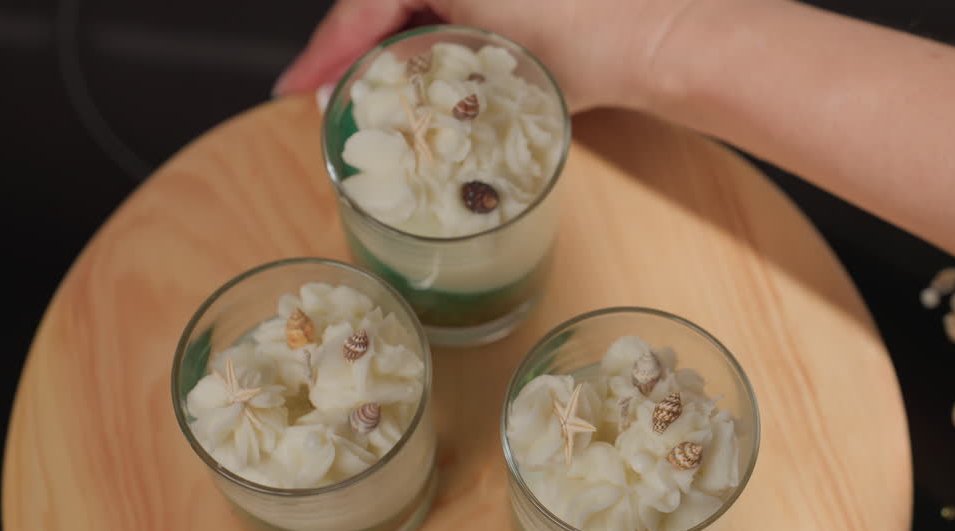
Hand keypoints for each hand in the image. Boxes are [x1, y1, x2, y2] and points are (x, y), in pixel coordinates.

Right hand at [273, 0, 690, 112]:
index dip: (324, 52)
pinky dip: (431, 33)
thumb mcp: (481, 60)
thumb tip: (351, 84)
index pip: (361, 6)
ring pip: (415, 3)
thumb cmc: (588, 43)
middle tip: (329, 97)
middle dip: (354, 49)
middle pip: (382, 1)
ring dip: (392, 45)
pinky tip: (426, 71)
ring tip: (373, 93)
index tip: (293, 88)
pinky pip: (449, 5)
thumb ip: (407, 62)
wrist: (661, 38)